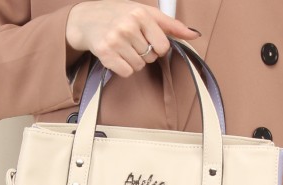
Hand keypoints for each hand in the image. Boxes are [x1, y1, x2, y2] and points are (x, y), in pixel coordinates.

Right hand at [66, 0, 199, 77]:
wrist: (87, 19)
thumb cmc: (119, 15)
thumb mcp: (145, 13)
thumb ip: (171, 25)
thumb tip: (194, 34)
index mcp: (140, 14)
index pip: (163, 46)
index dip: (157, 47)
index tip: (147, 40)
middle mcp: (128, 26)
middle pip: (150, 57)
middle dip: (143, 53)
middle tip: (130, 41)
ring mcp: (115, 40)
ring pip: (138, 66)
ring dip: (133, 61)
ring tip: (123, 47)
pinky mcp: (105, 53)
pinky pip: (126, 72)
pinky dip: (123, 68)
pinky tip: (116, 55)